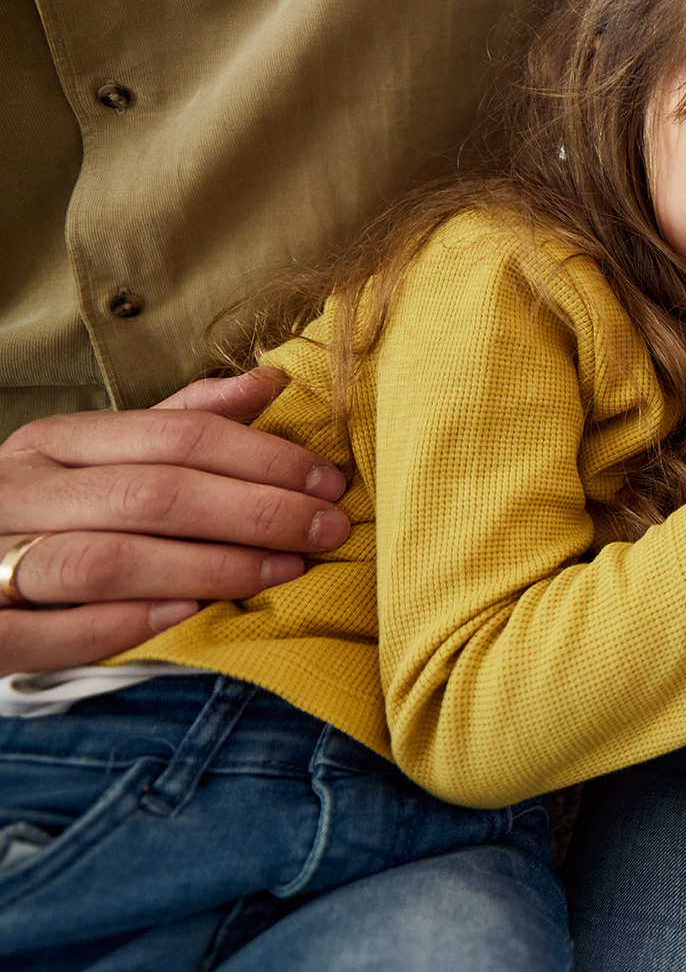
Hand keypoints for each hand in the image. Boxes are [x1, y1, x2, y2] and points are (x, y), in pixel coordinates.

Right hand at [0, 367, 350, 675]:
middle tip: (328, 530)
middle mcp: (17, 490)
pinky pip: (51, 630)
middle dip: (256, 512)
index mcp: (53, 442)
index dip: (263, 457)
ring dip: (208, 568)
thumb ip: (180, 422)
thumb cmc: (46, 512)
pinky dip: (124, 625)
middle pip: (154, 493)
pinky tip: (190, 620)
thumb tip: (272, 380)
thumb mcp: (98, 457)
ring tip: (284, 571)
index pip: (175, 435)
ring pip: (107, 559)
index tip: (329, 482)